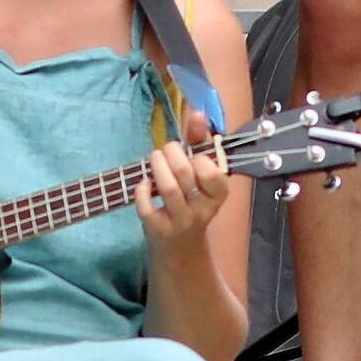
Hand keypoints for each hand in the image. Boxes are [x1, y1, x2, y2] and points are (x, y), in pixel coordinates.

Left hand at [134, 134, 233, 251]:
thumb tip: (197, 113)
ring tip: (155, 158)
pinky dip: (141, 190)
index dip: (199, 157)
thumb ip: (199, 142)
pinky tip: (144, 183)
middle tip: (166, 150)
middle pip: (185, 172)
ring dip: (157, 166)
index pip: (214, 172)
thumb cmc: (191, 201)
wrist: (180, 247)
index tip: (192, 154)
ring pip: (168, 188)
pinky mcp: (159, 229)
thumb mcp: (200, 175)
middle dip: (171, 152)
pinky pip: (147, 207)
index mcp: (218, 194)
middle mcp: (203, 209)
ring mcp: (181, 221)